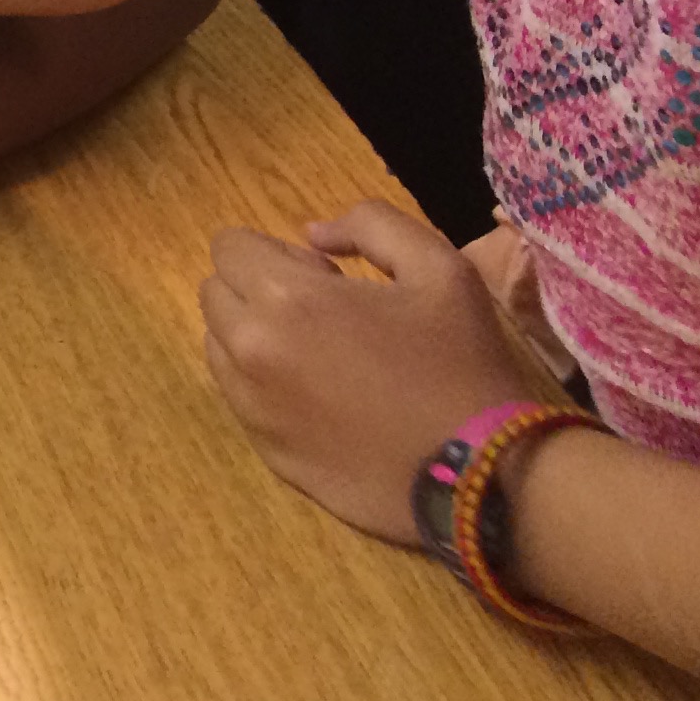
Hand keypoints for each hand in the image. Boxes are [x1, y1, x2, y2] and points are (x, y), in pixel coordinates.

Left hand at [200, 201, 555, 542]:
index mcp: (284, 299)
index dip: (279, 254)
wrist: (484, 475)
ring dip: (254, 338)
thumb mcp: (439, 267)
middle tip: (328, 315)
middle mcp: (250, 351)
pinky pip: (238, 398)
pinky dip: (263, 387)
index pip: (228, 247)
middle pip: (216, 293)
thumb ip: (370, 225)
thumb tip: (313, 232)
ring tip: (324, 358)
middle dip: (259, 290)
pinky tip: (325, 400)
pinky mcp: (265, 452)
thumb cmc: (462, 364)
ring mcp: (252, 407)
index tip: (329, 277)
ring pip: (219, 346)